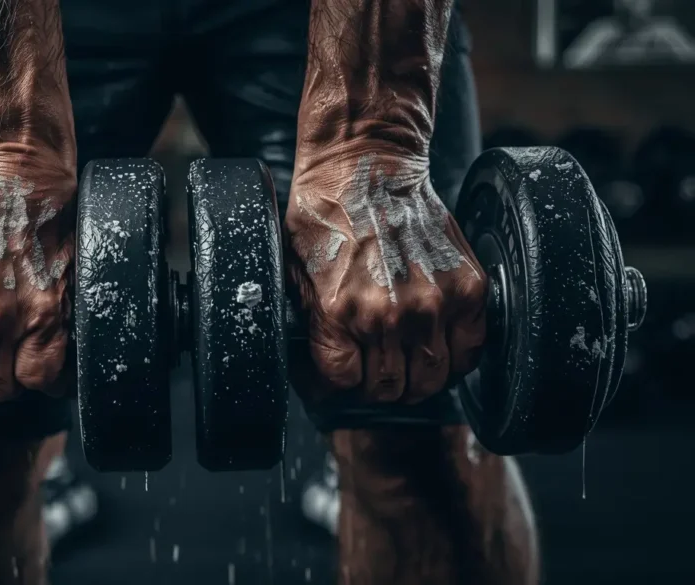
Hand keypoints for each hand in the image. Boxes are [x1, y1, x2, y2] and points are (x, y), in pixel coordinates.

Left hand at [286, 149, 485, 404]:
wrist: (367, 166)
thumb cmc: (325, 214)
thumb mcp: (296, 272)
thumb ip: (312, 325)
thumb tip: (320, 373)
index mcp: (339, 312)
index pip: (344, 383)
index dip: (336, 383)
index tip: (338, 374)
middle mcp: (387, 315)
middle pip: (390, 389)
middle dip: (377, 387)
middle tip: (374, 372)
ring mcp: (432, 303)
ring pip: (432, 379)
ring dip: (417, 380)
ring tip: (406, 365)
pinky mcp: (467, 288)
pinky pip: (471, 350)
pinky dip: (456, 359)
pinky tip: (438, 348)